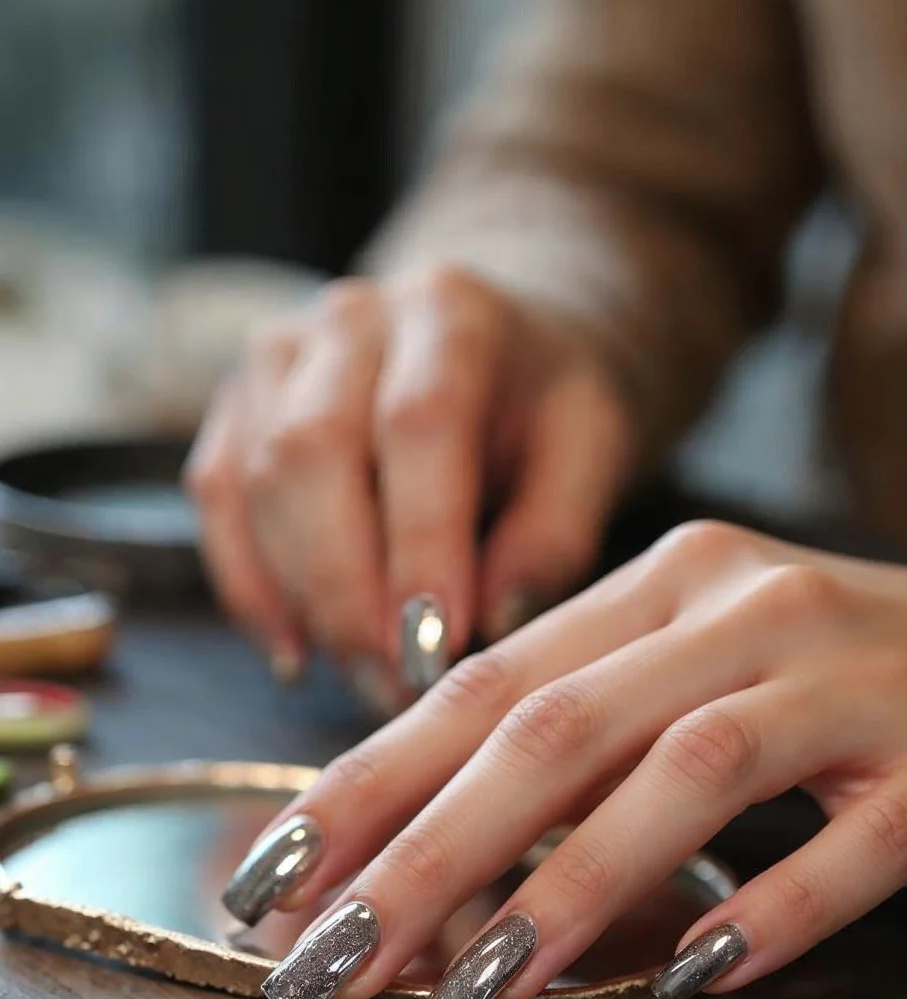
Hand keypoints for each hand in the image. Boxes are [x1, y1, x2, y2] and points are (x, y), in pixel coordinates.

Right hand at [184, 266, 634, 696]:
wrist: (509, 346)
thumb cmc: (553, 408)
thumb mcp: (596, 454)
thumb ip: (554, 535)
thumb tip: (490, 626)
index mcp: (452, 314)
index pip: (420, 422)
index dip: (422, 540)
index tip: (440, 642)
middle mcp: (351, 319)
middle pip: (313, 450)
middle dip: (347, 588)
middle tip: (394, 684)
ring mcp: (280, 355)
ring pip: (254, 480)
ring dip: (302, 598)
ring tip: (365, 679)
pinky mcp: (238, 404)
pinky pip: (217, 496)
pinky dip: (249, 586)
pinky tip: (298, 652)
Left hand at [223, 520, 906, 998]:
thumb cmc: (847, 682)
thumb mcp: (702, 670)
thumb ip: (584, 736)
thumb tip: (430, 853)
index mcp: (667, 585)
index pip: (486, 683)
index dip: (369, 782)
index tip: (275, 876)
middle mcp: (747, 611)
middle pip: (558, 728)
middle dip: (426, 851)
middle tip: (334, 959)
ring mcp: (852, 684)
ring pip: (687, 773)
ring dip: (569, 886)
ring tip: (474, 987)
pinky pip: (844, 851)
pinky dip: (762, 917)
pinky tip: (692, 979)